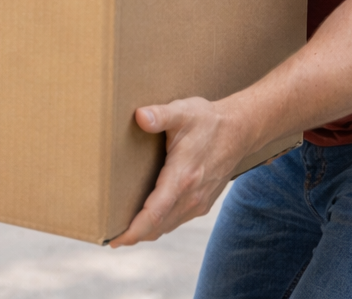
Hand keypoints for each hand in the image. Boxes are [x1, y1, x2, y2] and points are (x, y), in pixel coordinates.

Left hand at [109, 97, 249, 247]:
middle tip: (111, 239)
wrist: (240, 131)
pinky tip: (149, 220)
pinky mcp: (203, 202)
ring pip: (167, 226)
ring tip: (126, 233)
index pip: (154, 213)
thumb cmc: (208, 121)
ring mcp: (198, 201)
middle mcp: (191, 196)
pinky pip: (177, 220)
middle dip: (134, 235)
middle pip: (158, 226)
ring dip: (147, 232)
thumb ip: (160, 115)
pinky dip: (160, 225)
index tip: (115, 240)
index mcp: (183, 177)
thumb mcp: (183, 112)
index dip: (134, 230)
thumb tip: (140, 116)